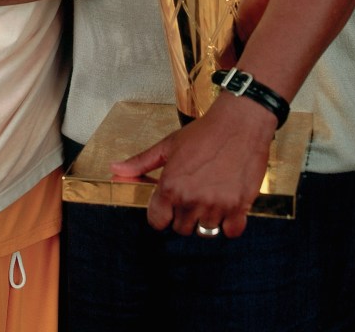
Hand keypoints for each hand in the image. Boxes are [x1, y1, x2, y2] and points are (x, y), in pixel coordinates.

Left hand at [110, 92, 275, 237]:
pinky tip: (227, 205)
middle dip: (184, 216)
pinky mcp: (238, 207)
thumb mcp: (168, 145)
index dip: (162, 214)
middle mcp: (191, 199)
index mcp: (170, 185)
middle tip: (192, 196)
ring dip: (206, 220)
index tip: (169, 205)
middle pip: (181, 228)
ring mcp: (215, 205)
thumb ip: (141, 162)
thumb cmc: (203, 132)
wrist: (239, 123)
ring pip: (205, 232)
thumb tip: (115, 169)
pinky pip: (230, 232)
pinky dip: (229, 224)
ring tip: (210, 199)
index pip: (157, 222)